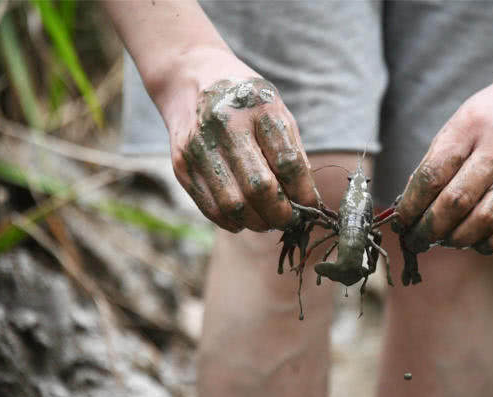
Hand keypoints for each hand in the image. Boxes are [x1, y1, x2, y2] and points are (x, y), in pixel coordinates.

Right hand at [165, 51, 318, 231]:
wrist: (190, 78)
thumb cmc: (245, 100)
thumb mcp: (276, 109)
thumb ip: (291, 151)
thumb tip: (306, 201)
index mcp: (259, 108)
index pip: (288, 163)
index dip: (304, 193)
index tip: (310, 207)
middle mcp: (226, 126)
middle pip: (260, 188)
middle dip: (281, 214)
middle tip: (289, 220)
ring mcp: (199, 147)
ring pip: (234, 206)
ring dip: (257, 222)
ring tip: (267, 220)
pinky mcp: (181, 166)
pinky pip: (211, 208)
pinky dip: (233, 222)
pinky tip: (244, 218)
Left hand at [395, 72, 492, 253]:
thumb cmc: (487, 118)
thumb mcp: (454, 127)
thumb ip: (433, 164)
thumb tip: (410, 208)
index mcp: (469, 129)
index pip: (432, 176)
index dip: (410, 205)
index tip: (399, 221)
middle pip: (457, 202)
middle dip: (429, 228)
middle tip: (416, 238)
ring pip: (485, 220)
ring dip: (457, 239)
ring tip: (442, 240)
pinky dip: (491, 243)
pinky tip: (475, 242)